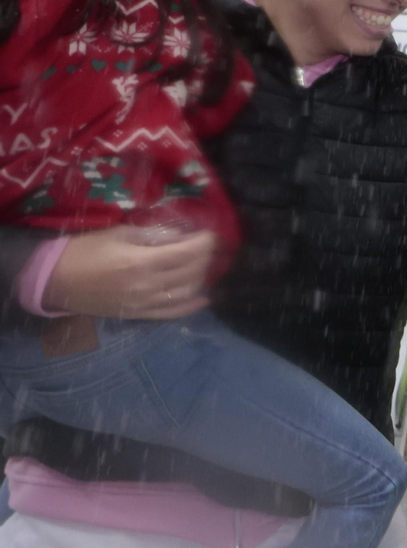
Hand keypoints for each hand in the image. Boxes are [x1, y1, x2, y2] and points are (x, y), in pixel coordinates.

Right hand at [42, 227, 216, 318]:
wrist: (55, 281)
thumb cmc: (83, 251)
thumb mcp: (118, 233)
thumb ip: (152, 234)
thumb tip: (180, 235)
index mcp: (141, 262)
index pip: (186, 253)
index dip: (204, 243)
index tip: (210, 233)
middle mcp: (147, 285)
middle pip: (191, 272)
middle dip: (205, 257)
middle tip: (207, 246)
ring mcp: (144, 303)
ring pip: (186, 292)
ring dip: (200, 277)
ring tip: (202, 264)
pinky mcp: (138, 314)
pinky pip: (171, 313)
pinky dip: (190, 306)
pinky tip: (203, 298)